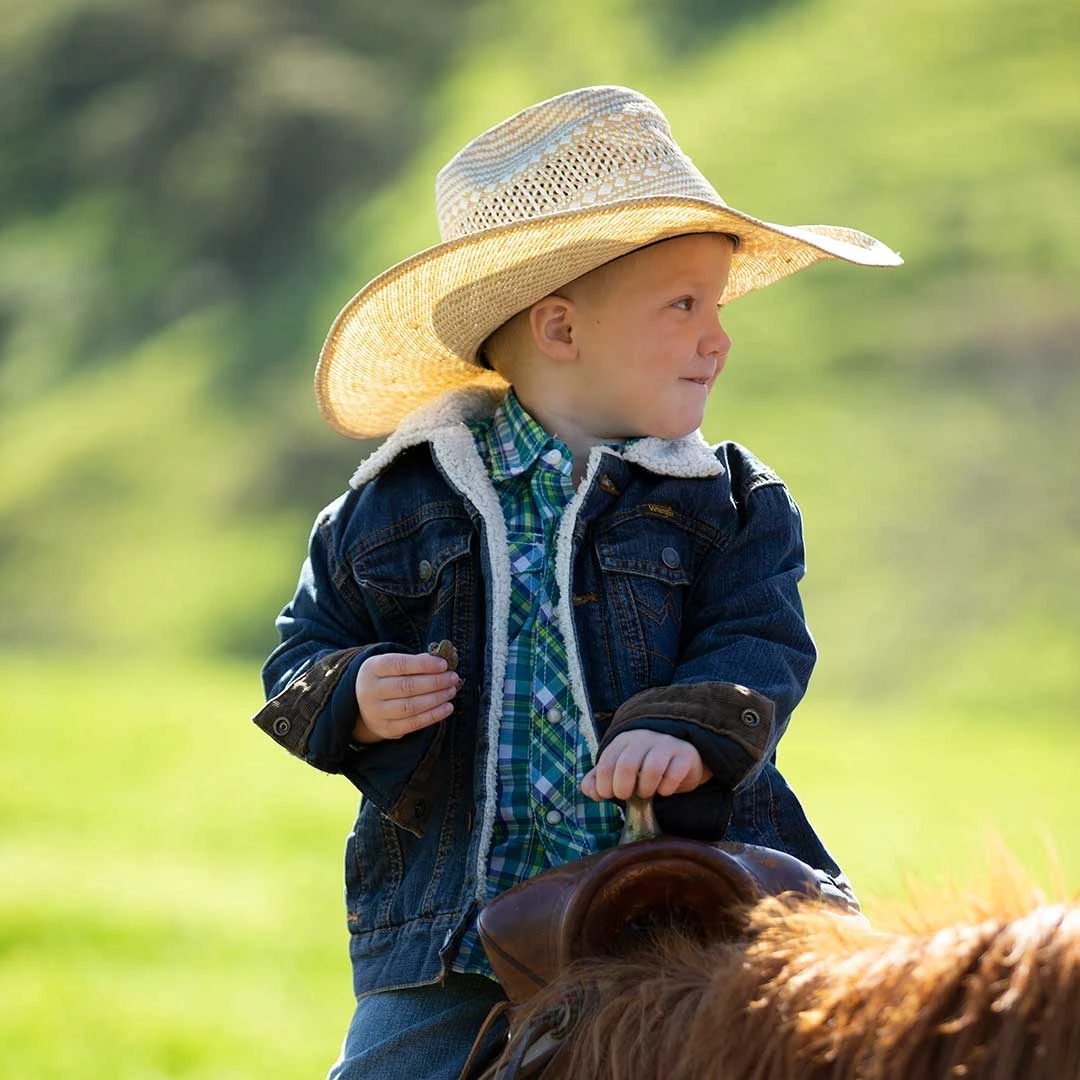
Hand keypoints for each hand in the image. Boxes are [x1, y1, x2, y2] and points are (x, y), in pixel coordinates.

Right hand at [353, 652, 460, 743]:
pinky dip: (433, 716)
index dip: (423, 665)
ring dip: (436, 699)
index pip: (399, 665)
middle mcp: (371, 691)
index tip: (444, 665)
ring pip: (410, 707)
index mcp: (373, 669)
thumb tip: (442, 662)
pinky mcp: (386, 729)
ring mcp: (376, 712)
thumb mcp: (392, 664)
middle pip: (406, 686)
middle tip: (453, 678)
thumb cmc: (386, 678)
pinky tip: (447, 708)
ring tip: (451, 691)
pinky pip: (412, 724)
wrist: (362, 704)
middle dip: (435, 682)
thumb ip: (415, 662)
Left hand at [581, 730, 712, 800]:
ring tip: (646, 793)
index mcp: (623, 741)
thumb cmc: (643, 766)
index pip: (606, 761)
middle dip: (623, 787)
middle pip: (627, 763)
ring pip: (652, 768)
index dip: (604, 784)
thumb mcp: (618, 770)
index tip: (608, 795)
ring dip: (646, 788)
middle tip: (625, 797)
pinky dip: (667, 788)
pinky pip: (674, 774)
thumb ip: (598, 780)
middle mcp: (644, 738)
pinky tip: (664, 790)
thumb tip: (591, 792)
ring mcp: (666, 745)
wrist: (679, 757)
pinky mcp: (685, 755)